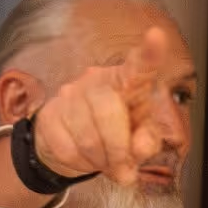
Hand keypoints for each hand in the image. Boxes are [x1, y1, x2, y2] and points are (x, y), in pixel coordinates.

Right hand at [29, 26, 172, 186]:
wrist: (72, 145)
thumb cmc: (115, 134)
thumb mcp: (140, 138)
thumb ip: (147, 140)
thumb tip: (140, 148)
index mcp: (127, 83)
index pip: (139, 67)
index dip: (149, 54)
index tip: (157, 36)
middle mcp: (97, 81)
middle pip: (108, 114)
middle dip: (118, 150)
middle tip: (124, 170)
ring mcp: (70, 95)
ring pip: (88, 137)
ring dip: (100, 160)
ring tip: (104, 161)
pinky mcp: (49, 115)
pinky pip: (67, 148)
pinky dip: (80, 163)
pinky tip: (84, 157)